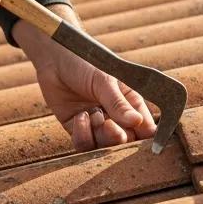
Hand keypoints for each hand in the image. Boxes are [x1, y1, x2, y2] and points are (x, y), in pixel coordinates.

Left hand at [15, 5, 157, 151]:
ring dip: (100, 137)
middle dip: (120, 137)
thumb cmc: (85, 62)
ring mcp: (96, 123)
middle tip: (112, 127)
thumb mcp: (104, 81)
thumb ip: (118, 103)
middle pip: (126, 140)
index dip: (148, 137)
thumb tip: (137, 121)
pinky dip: (83, 135)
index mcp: (130, 101)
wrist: (54, 58)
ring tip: (93, 117)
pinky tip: (80, 116)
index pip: (145, 125)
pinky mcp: (77, 128)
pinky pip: (84, 144)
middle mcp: (115, 115)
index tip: (146, 142)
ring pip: (105, 145)